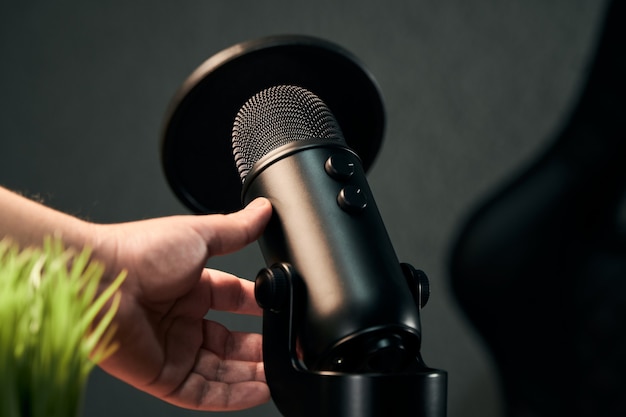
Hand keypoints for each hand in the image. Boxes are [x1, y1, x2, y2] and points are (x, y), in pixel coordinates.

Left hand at [91, 198, 272, 410]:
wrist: (98, 282)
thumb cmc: (139, 253)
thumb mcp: (199, 235)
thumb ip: (236, 229)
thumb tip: (263, 211)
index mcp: (190, 285)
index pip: (233, 300)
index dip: (259, 307)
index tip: (283, 311)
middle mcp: (181, 319)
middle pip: (230, 341)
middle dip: (259, 347)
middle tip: (288, 350)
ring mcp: (171, 349)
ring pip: (221, 371)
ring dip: (251, 374)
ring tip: (281, 375)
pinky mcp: (162, 376)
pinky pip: (203, 393)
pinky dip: (233, 396)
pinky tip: (259, 391)